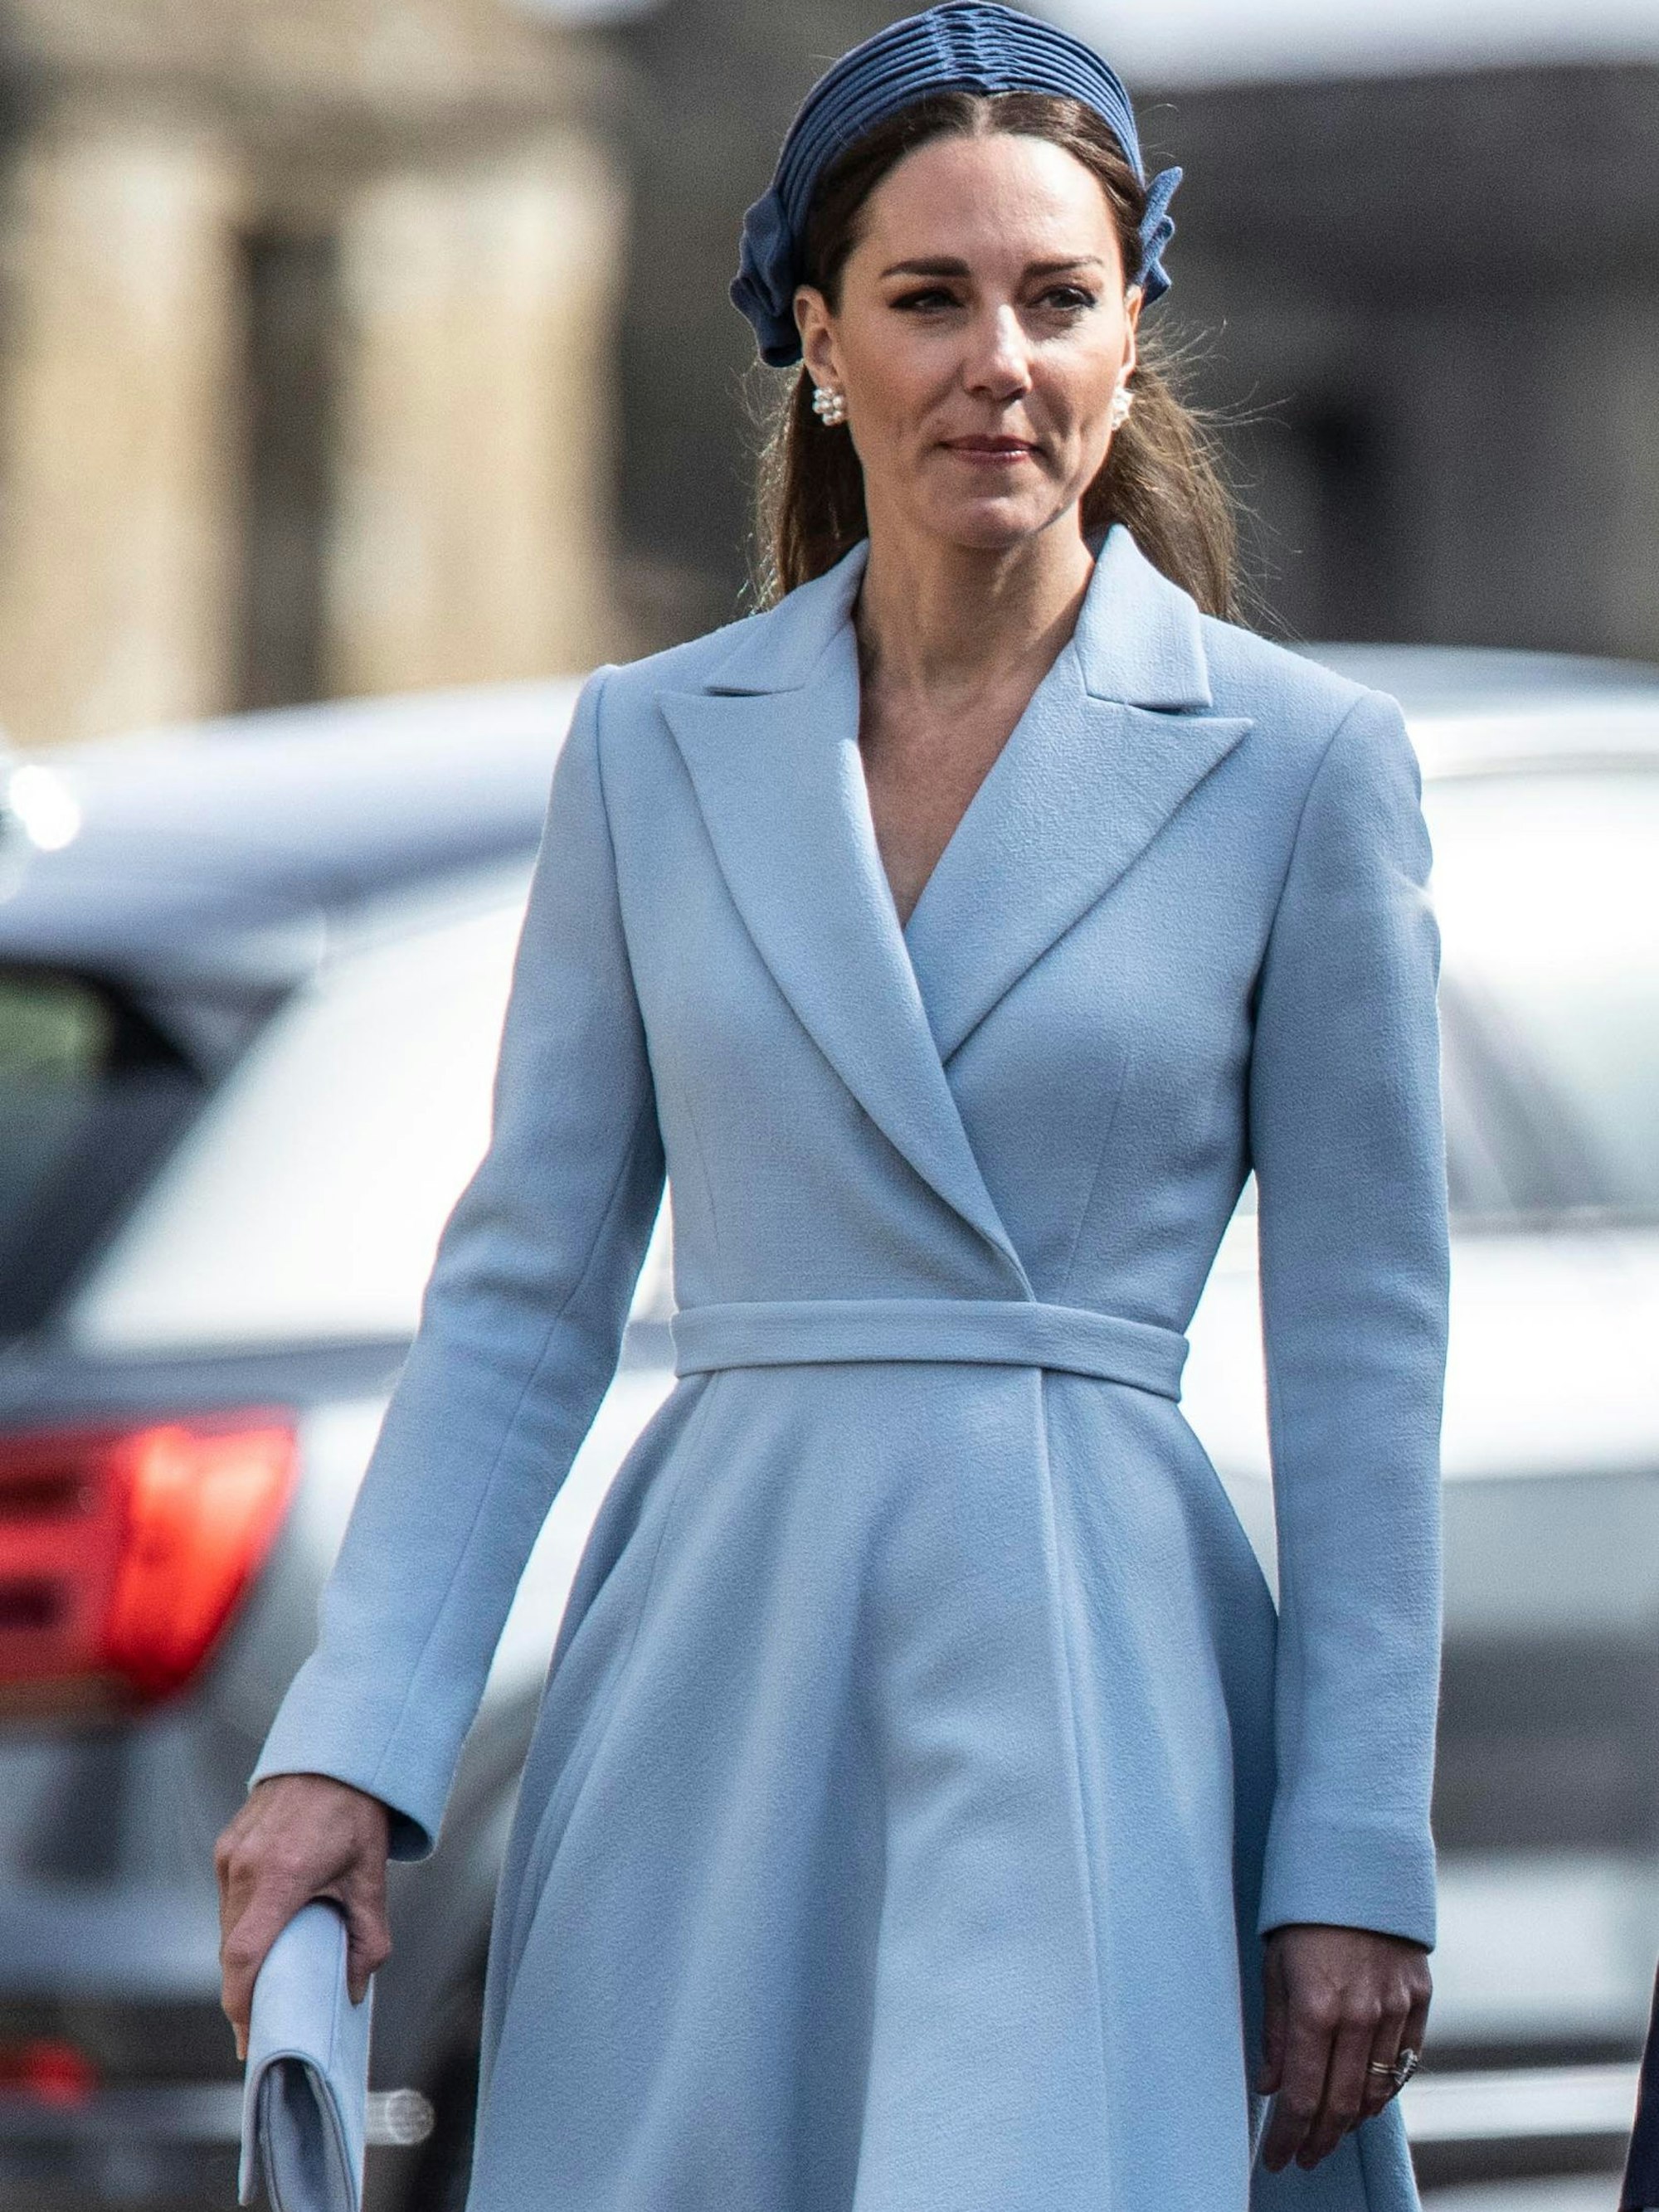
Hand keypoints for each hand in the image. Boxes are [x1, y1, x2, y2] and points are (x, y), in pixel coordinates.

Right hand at [215, 1772, 391, 2061]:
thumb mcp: (371, 1876)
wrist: (335, 1754)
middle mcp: (247, 1864)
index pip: (243, 1955)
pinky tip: (268, 1926)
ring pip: (227, 1925)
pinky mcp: (226, 1845)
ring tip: (271, 1971)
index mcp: (282, 1874)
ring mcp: (231, 1853)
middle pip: (232, 1948)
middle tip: (264, 2016)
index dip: (240, 2003)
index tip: (248, 2034)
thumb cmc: (356, 1810)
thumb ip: (367, 1938)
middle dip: (245, 1987)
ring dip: (244, 1953)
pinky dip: (244, 1921)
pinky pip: (228, 1899)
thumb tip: (355, 1988)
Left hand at [1257, 1923, 1430, 2172]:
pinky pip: (1404, 2061)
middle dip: (1320, 2139)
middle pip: (1341, 2104)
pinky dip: (1385, 2087)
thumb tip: (1271, 2084)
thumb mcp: (1274, 1964)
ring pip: (1377, 2089)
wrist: (1359, 1860)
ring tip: (1330, 2131)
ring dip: (1352, 2118)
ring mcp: (1395, 2008)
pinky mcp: (1420, 1998)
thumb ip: (1276, 2029)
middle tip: (1304, 2156)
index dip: (1289, 2135)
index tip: (1278, 2158)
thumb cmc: (1304, 1910)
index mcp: (1315, 2007)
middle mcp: (1359, 2014)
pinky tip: (1366, 2098)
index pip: (1303, 2095)